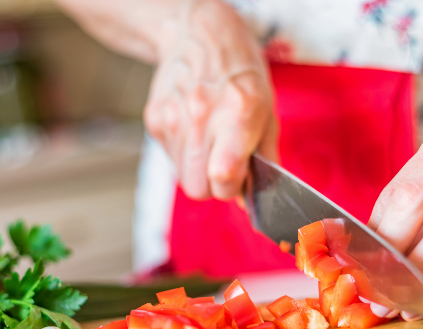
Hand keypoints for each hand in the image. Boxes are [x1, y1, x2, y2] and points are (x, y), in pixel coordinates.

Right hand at [144, 0, 277, 199]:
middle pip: (198, 189)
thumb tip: (251, 199)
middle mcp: (201, 118)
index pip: (223, 179)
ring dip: (198, 170)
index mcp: (237, 115)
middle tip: (225, 164)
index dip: (232, 188)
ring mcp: (173, 119)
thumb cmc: (239, 72)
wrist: (199, 35)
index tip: (239, 177)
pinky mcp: (155, 120)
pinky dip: (184, 154)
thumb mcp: (267, 109)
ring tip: (210, 140)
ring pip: (183, 178)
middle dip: (213, 186)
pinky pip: (170, 159)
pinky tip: (194, 129)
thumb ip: (264, 158)